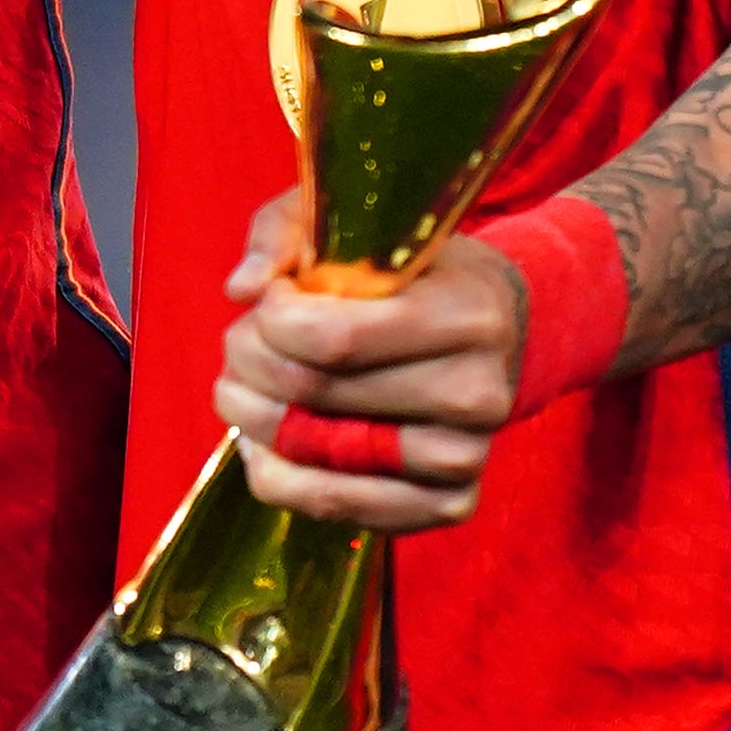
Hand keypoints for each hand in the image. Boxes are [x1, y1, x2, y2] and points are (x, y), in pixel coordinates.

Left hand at [215, 189, 522, 531]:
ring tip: (242, 388)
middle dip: (250, 363)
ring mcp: (465, 457)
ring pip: (314, 457)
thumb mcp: (354, 223)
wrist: (489, 327)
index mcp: (465, 313)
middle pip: (315, 394)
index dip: (272, 319)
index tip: (270, 299)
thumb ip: (286, 234)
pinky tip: (265, 441)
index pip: (335, 337)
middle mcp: (477, 392)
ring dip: (253, 421)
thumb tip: (242, 289)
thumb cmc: (407, 269)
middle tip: (241, 343)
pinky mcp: (450, 505)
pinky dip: (277, 475)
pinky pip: (331, 507)